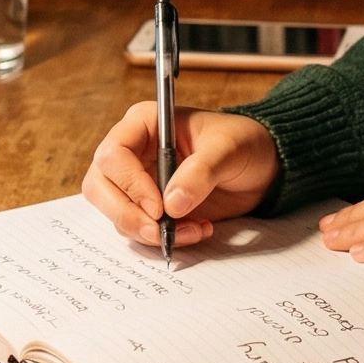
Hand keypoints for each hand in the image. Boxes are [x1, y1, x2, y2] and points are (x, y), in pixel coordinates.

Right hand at [83, 105, 279, 247]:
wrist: (262, 167)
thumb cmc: (243, 143)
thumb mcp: (227, 149)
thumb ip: (201, 172)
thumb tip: (173, 205)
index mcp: (144, 124)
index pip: (113, 155)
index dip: (129, 183)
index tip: (158, 207)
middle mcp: (133, 153)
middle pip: (100, 187)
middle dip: (126, 214)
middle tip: (159, 231)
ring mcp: (138, 183)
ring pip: (116, 213)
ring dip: (148, 231)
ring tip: (193, 230)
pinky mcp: (151, 208)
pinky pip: (139, 229)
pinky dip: (163, 238)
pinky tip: (197, 230)